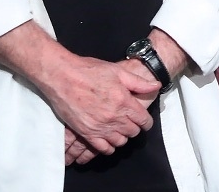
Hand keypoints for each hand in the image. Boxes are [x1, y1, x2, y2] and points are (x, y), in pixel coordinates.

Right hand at [0, 23, 160, 157]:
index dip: (146, 122)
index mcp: (124, 102)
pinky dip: (108, 146)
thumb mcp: (118, 72)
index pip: (143, 121)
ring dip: (122, 136)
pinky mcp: (85, 133)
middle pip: (132, 132)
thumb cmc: (90, 71)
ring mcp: (99, 127)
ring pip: (119, 142)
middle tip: (131, 122)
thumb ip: (139, 83)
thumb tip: (156, 86)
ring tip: (119, 129)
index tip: (144, 121)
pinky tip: (108, 139)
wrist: (63, 76)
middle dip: (135, 128)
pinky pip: (102, 148)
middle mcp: (113, 117)